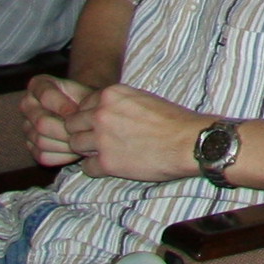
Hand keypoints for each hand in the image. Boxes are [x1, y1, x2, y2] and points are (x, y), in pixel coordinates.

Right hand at [24, 73, 97, 168]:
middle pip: (41, 123)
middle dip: (65, 130)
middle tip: (83, 132)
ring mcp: (26, 126)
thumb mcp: (87, 93)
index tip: (79, 112)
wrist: (86, 113)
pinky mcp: (31, 146)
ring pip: (41, 141)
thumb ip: (82, 101)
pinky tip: (75, 151)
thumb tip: (75, 117)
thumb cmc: (88, 101)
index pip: (46, 96)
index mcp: (38, 85)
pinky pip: (43, 156)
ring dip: (65, 144)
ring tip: (82, 142)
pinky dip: (61, 156)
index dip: (64, 106)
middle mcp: (27, 104)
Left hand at [74, 82, 207, 181]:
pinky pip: (86, 167)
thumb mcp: (143, 99)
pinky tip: (114, 165)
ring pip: (75, 145)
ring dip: (88, 151)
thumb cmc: (174, 121)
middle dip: (83, 133)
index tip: (101, 125)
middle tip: (99, 141)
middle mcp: (101, 113)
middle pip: (72, 125)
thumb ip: (118, 104)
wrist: (190, 142)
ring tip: (107, 153)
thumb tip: (101, 112)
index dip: (90, 117)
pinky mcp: (106, 162)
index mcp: (111, 94)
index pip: (82, 105)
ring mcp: (102, 138)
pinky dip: (97, 168)